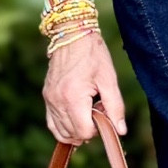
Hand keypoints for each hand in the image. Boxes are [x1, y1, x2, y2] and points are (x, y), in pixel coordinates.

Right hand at [43, 29, 126, 145]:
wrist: (72, 34)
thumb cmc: (93, 54)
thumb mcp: (109, 79)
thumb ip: (115, 107)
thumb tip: (120, 131)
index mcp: (73, 97)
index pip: (85, 131)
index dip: (98, 129)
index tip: (104, 112)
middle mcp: (57, 101)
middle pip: (73, 134)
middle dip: (88, 128)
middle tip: (97, 109)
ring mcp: (49, 99)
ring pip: (60, 131)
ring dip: (76, 130)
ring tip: (87, 112)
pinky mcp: (46, 96)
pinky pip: (51, 123)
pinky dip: (63, 128)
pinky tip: (75, 121)